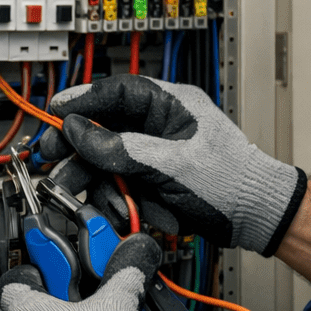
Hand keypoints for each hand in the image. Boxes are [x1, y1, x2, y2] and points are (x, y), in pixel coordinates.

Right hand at [39, 75, 306, 254]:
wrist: (259, 218)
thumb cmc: (234, 182)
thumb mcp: (171, 164)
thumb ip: (120, 147)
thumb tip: (78, 131)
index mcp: (169, 103)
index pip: (115, 91)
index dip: (81, 100)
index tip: (53, 113)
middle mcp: (158, 124)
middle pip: (103, 128)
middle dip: (78, 151)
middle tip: (52, 162)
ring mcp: (155, 153)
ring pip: (108, 161)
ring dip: (99, 185)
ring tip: (93, 201)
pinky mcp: (154, 179)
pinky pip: (122, 185)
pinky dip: (121, 201)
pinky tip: (128, 212)